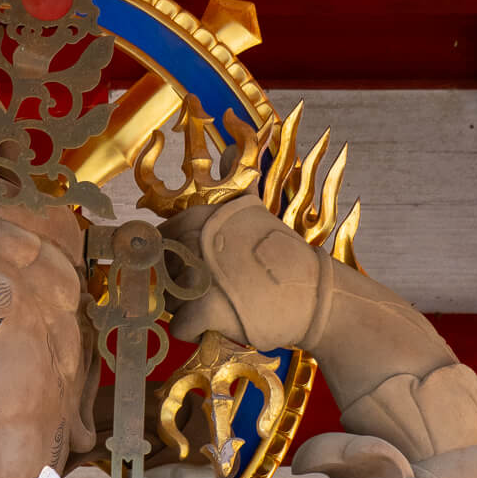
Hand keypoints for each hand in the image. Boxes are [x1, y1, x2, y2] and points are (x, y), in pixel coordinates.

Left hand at [168, 195, 323, 354]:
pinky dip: (195, 331)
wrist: (315, 297)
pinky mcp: (205, 307)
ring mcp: (200, 273)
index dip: (174, 256)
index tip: (195, 265)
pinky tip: (218, 322)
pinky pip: (179, 326)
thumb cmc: (283, 259)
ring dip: (188, 308)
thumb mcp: (257, 213)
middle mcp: (196, 240)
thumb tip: (229, 146)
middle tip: (216, 289)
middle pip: (163, 271)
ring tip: (221, 303)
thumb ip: (236, 184)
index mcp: (202, 217)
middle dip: (182, 285)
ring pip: (169, 300)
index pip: (161, 238)